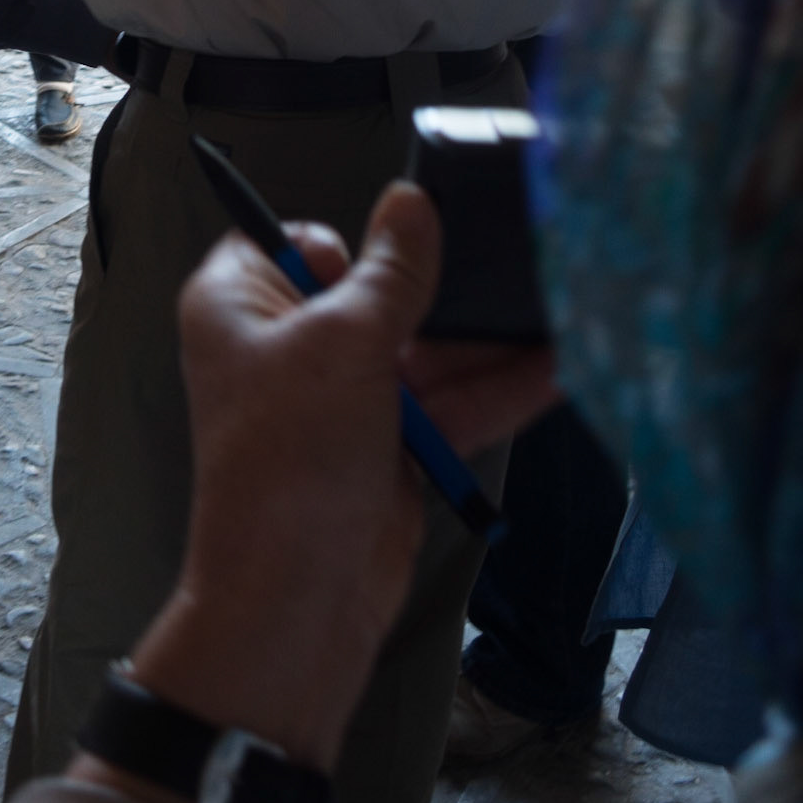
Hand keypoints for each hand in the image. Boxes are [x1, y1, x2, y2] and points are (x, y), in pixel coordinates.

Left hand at [124, 182, 556, 772]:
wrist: (298, 601)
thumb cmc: (290, 462)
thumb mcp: (345, 344)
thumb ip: (392, 273)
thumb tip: (411, 201)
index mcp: (240, 304)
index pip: (292, 238)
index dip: (349, 237)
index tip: (409, 235)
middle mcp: (286, 346)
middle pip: (376, 292)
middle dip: (445, 284)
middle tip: (519, 250)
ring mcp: (340, 399)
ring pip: (425, 349)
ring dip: (489, 338)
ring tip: (562, 301)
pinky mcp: (388, 446)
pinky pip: (449, 402)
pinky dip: (497, 389)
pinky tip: (557, 365)